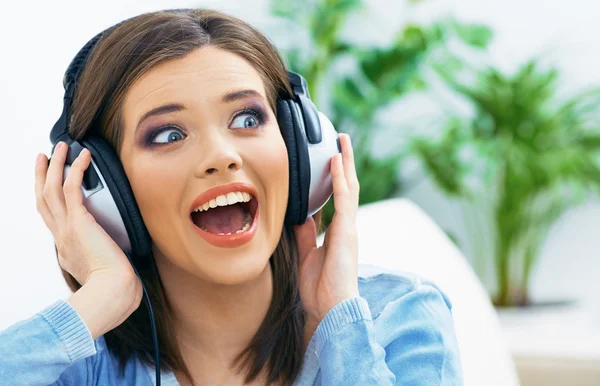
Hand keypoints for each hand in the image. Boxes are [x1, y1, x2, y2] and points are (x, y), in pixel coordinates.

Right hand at [35, 141, 140, 300]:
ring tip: (59, 148)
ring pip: (51, 190)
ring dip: (54, 166)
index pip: (53, 220)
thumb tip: (120, 261)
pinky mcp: (79, 222)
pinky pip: (72, 188)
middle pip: (43, 201)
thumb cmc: (115, 288)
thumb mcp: (104, 273)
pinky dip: (76, 169)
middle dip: (40, 177)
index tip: (53, 188)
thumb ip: (107, 262)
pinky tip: (83, 156)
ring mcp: (67, 229)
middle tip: (41, 159)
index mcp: (66, 250)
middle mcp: (62, 238)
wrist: (112, 293)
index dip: (51, 201)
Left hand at [294, 133, 359, 324]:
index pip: (338, 198)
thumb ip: (306, 235)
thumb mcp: (307, 255)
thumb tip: (300, 217)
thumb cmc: (320, 288)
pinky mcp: (347, 231)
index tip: (330, 160)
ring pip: (349, 187)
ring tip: (342, 141)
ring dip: (345, 163)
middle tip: (341, 141)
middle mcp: (346, 226)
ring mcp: (349, 227)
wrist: (330, 308)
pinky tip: (336, 161)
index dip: (335, 178)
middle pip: (347, 187)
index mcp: (338, 232)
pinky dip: (340, 179)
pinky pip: (344, 199)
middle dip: (344, 164)